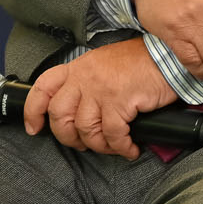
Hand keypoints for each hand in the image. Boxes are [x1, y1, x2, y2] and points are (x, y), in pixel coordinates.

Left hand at [23, 39, 182, 158]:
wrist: (169, 55)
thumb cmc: (142, 61)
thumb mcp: (105, 63)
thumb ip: (87, 81)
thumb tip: (79, 109)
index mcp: (78, 67)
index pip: (43, 87)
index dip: (33, 111)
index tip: (35, 128)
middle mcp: (85, 78)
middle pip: (60, 115)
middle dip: (68, 137)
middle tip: (83, 144)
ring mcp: (101, 90)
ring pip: (85, 129)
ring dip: (98, 146)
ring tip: (113, 147)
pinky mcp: (120, 102)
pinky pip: (112, 134)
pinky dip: (121, 147)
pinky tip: (130, 148)